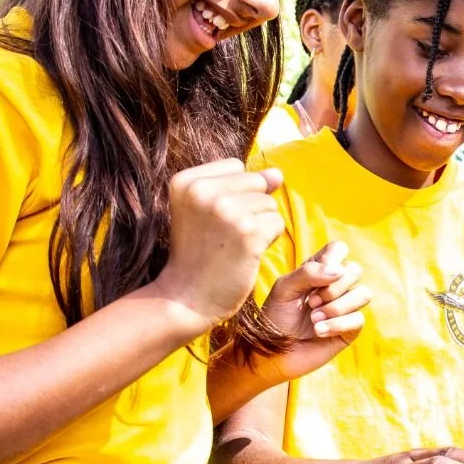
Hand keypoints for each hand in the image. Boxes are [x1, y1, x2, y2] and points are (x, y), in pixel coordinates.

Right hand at [152, 159, 285, 327]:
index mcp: (186, 181)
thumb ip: (239, 184)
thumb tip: (278, 174)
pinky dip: (268, 241)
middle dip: (251, 209)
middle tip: (225, 236)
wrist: (186, 298)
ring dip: (260, 226)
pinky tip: (246, 254)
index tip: (212, 220)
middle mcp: (203, 191)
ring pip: (269, 204)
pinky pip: (277, 223)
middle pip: (256, 182)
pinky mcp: (248, 232)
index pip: (236, 166)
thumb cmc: (198, 254)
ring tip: (234, 246)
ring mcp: (226, 210)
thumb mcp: (204, 210)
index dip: (234, 193)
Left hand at [253, 241, 369, 383]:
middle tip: (311, 302)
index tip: (314, 278)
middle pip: (355, 270)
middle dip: (334, 287)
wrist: (271, 353)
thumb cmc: (275, 318)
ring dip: (337, 307)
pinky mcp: (349, 330)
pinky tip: (319, 332)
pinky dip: (337, 325)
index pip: (339, 249)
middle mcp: (335, 286)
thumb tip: (339, 271)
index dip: (332, 259)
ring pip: (364, 293)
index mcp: (319, 270)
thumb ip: (308, 273)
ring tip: (314, 319)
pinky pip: (358, 319)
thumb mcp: (284, 288)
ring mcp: (344, 308)